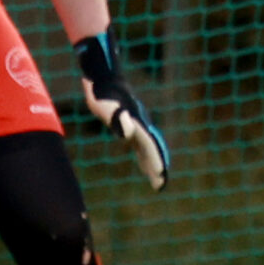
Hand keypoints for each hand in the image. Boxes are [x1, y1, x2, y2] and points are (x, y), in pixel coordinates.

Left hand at [76, 30, 168, 189]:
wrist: (103, 81)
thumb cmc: (102, 94)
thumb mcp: (105, 107)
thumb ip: (118, 120)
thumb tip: (127, 134)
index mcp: (136, 122)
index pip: (149, 144)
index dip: (155, 159)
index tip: (161, 173)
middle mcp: (140, 125)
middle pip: (152, 148)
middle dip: (157, 165)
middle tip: (162, 183)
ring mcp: (137, 126)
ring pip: (148, 149)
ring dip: (152, 164)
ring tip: (157, 181)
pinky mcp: (130, 127)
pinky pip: (141, 147)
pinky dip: (144, 158)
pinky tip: (144, 167)